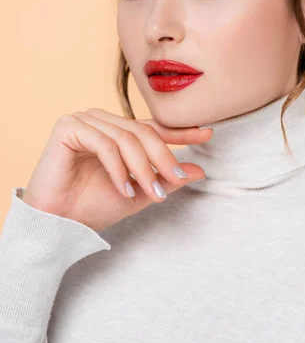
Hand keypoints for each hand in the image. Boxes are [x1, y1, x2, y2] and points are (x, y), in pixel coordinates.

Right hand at [21, 108, 212, 231]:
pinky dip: (118, 168)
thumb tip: (199, 171)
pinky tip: (124, 188)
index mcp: (116, 130)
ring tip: (149, 192)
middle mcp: (101, 119)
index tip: (207, 134)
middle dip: (162, 158)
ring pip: (126, 138)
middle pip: (142, 132)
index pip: (153, 127)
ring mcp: (84, 120)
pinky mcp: (68, 127)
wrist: (58, 223)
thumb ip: (165, 179)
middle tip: (174, 181)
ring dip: (142, 168)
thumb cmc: (93, 206)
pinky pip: (104, 143)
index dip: (181, 132)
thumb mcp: (139, 192)